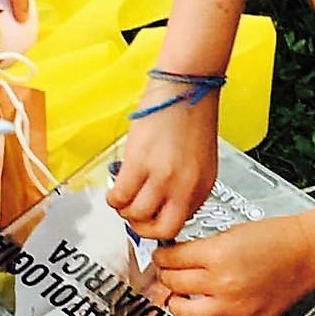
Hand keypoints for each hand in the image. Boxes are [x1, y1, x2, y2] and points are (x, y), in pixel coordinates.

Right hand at [107, 85, 219, 239]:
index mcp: (202, 187)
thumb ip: (187, 187)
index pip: (180, 226)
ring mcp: (162, 176)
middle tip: (134, 218)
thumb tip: (166, 206)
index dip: (160, 226)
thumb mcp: (201, 161)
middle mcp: (185, 186)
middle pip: (159, 230)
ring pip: (136, 215)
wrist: (186, 86)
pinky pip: (120, 196)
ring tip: (123, 198)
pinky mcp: (140, 162)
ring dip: (125, 211)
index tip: (150, 221)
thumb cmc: (193, 116)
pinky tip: (115, 189)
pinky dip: (113, 198)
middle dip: (142, 229)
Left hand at [153, 214, 314, 315]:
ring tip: (181, 296)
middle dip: (167, 276)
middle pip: (174, 283)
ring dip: (178, 303)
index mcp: (217, 253)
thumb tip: (177, 258)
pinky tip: (206, 315)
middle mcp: (223, 282)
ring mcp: (234, 306)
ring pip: (185, 313)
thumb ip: (202, 248)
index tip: (162, 256)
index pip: (171, 258)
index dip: (162, 255)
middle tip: (169, 272)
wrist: (309, 251)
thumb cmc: (279, 238)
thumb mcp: (231, 232)